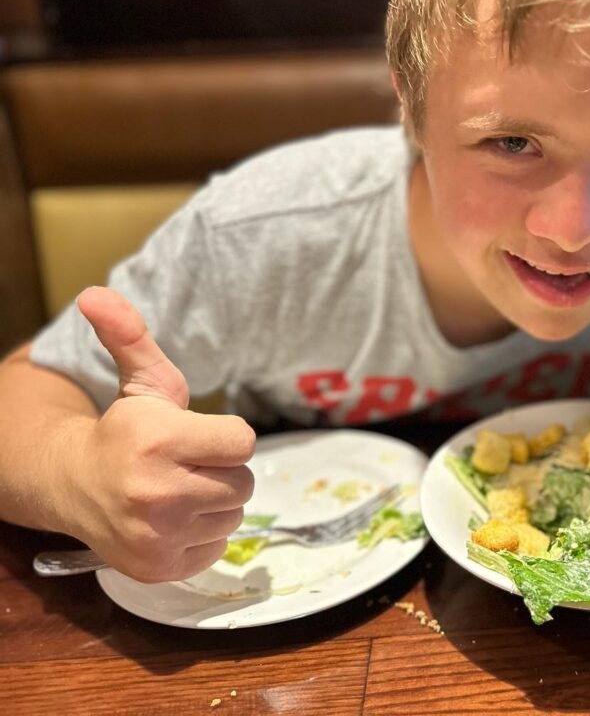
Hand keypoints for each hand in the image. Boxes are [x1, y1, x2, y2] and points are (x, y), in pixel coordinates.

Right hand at [66, 286, 255, 581]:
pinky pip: (218, 546)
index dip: (225, 436)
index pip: (244, 442)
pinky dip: (202, 532)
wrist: (75, 487)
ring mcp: (160, 536)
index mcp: (159, 441)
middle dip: (222, 469)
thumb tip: (94, 292)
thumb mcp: (138, 381)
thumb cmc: (124, 431)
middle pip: (244, 482)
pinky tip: (173, 518)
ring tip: (178, 489)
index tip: (197, 435)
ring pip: (233, 514)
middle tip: (187, 464)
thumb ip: (131, 336)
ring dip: (215, 501)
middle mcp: (159, 493)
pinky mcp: (162, 568)